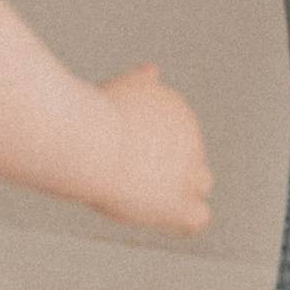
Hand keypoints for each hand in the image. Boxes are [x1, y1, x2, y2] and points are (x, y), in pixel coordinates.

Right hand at [91, 64, 213, 232]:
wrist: (88, 142)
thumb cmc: (90, 117)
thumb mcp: (116, 88)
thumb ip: (137, 83)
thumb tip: (151, 70)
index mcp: (177, 109)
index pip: (182, 131)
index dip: (163, 145)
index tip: (135, 152)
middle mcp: (190, 137)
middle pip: (194, 155)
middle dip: (176, 167)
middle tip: (143, 177)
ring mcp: (188, 171)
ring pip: (201, 184)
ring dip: (183, 192)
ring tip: (150, 197)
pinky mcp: (177, 204)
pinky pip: (197, 217)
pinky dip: (187, 219)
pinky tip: (168, 218)